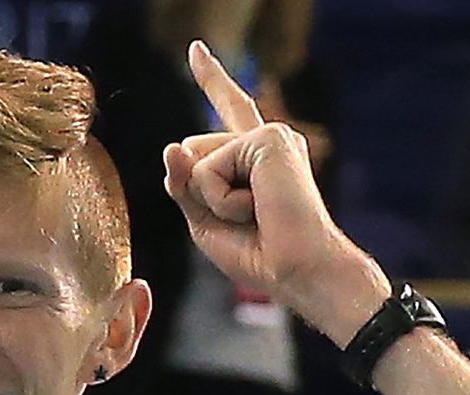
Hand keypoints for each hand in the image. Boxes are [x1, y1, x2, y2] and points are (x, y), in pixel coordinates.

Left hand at [163, 42, 387, 342]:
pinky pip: (206, 170)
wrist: (298, 271)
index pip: (228, 109)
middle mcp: (266, 140)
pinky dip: (220, 200)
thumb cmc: (260, 254)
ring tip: (255, 215)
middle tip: (246, 220)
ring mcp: (270, 136)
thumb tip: (171, 145)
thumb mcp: (205, 221)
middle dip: (198, 195)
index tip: (196, 48)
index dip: (212, 77)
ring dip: (210, 200)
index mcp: (256, 156)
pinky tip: (257, 209)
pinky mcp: (269, 139)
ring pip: (195, 161)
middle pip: (189, 153)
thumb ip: (183, 186)